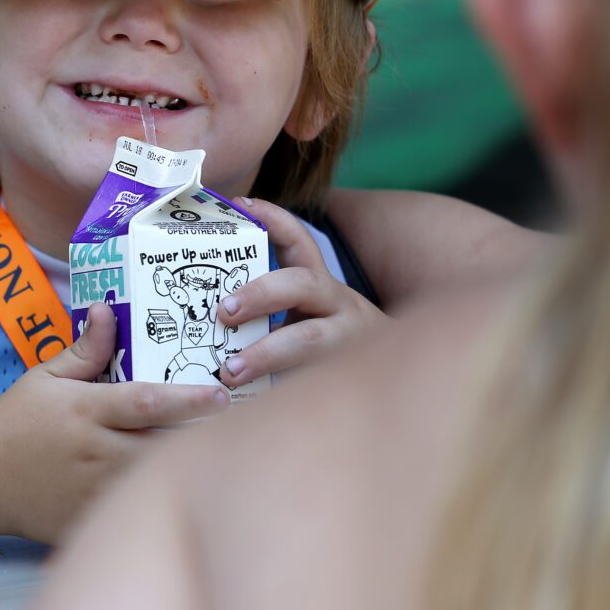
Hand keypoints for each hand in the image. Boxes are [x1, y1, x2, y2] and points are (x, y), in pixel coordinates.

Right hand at [0, 303, 228, 543]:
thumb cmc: (17, 421)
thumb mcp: (46, 378)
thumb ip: (84, 350)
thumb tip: (107, 310)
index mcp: (85, 410)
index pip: (145, 402)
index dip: (187, 399)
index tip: (221, 394)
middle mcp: (94, 451)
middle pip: (161, 444)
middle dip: (200, 437)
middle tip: (242, 427)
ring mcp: (93, 490)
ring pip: (153, 481)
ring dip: (185, 469)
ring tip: (224, 457)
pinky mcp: (89, 519)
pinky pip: (133, 511)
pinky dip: (159, 500)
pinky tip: (185, 492)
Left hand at [216, 198, 388, 387]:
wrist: (399, 384)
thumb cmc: (328, 351)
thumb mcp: (303, 319)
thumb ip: (268, 310)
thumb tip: (209, 308)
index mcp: (321, 285)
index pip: (299, 242)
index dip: (273, 219)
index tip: (243, 206)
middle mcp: (340, 305)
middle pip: (302, 284)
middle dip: (259, 294)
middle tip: (223, 312)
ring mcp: (350, 341)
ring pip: (309, 339)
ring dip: (266, 353)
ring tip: (230, 371)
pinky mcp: (352, 377)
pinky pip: (314, 381)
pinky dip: (281, 390)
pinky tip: (252, 403)